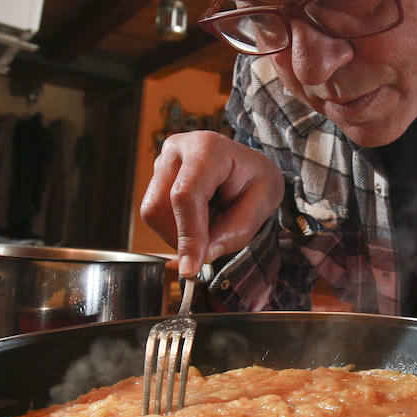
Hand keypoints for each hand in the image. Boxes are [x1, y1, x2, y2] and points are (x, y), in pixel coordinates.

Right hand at [139, 131, 284, 278]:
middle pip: (158, 206)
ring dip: (178, 233)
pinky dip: (175, 227)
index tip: (191, 267)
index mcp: (207, 149)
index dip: (186, 234)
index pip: (185, 195)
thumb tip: (203, 255)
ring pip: (153, 213)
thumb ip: (236, 231)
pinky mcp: (156, 176)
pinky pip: (155, 213)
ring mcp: (162, 162)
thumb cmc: (256, 179)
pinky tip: (198, 218)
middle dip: (180, 237)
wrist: (247, 164)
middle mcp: (177, 150)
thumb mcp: (264, 203)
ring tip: (209, 224)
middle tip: (208, 246)